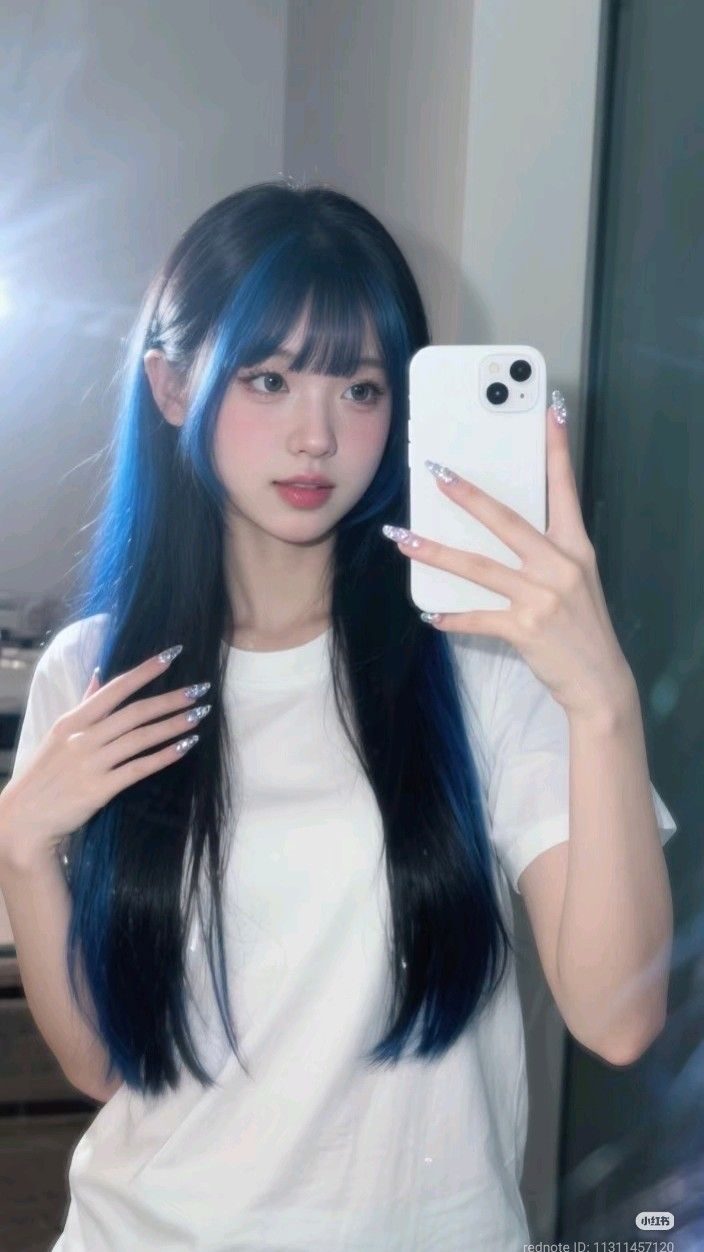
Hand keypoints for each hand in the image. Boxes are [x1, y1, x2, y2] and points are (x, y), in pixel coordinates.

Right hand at [0, 652, 209, 869]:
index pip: (116, 688)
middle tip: (201, 689)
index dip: (146, 670)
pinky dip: (164, 756)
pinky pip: (139, 768)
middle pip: (135, 712)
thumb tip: (98, 674)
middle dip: (171, 699)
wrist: (24, 820)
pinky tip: (185, 746)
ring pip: (141, 737)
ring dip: (174, 724)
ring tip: (200, 715)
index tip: (173, 654)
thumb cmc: (44, 775)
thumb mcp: (57, 734)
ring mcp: (91, 763)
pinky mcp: (99, 789)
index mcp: (72, 720)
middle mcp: (82, 737)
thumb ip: (83, 705)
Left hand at [384, 398, 636, 722]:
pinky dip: (452, 617)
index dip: (557, 449)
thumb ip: (546, 553)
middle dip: (467, 495)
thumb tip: (500, 530)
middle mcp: (559, 565)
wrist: (599, 680)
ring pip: (478, 567)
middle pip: (506, 520)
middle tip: (436, 473)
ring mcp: (541, 597)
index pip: (565, 488)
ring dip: (435, 552)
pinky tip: (430, 613)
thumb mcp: (577, 579)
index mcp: (575, 547)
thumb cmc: (582, 626)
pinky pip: (477, 617)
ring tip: (403, 538)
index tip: (550, 411)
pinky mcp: (525, 628)